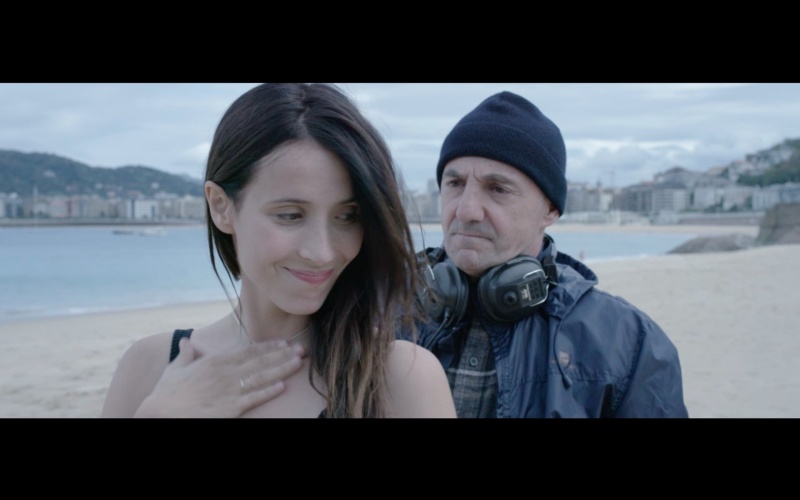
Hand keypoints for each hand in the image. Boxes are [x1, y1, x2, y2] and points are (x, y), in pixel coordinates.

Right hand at [134, 338, 303, 417]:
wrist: (159, 414)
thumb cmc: (166, 394)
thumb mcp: (174, 369)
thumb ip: (185, 354)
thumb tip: (187, 341)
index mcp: (215, 361)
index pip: (248, 351)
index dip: (269, 347)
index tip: (284, 343)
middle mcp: (225, 373)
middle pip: (261, 362)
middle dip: (283, 355)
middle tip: (302, 350)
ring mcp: (229, 390)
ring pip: (262, 377)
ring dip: (282, 369)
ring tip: (298, 363)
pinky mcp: (230, 408)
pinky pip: (253, 398)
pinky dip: (268, 391)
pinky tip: (282, 385)